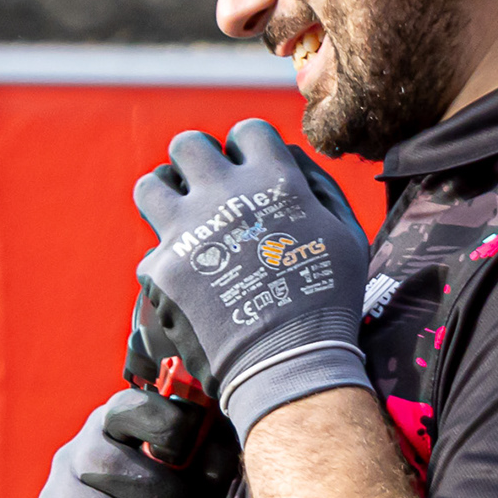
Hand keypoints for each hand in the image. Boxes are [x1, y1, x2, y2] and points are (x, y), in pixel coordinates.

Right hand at [29, 386, 233, 497]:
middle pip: (106, 464)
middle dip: (161, 496)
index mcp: (114, 425)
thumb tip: (215, 463)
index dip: (164, 424)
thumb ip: (210, 459)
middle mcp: (75, 452)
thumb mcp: (194, 476)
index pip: (128, 406)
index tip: (187, 451)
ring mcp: (54, 494)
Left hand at [129, 120, 374, 439]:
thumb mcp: (347, 234)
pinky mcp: (162, 269)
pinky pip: (152, 252)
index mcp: (273, 180)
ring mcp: (187, 231)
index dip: (247, 151)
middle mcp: (223, 195)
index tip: (249, 174)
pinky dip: (168, 268)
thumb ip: (318, 186)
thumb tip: (289, 157)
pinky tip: (188, 285)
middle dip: (196, 163)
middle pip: (187, 145)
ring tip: (181, 221)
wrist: (289, 365)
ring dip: (165, 197)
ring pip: (151, 185)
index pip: (245, 132)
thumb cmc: (328, 300)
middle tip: (207, 191)